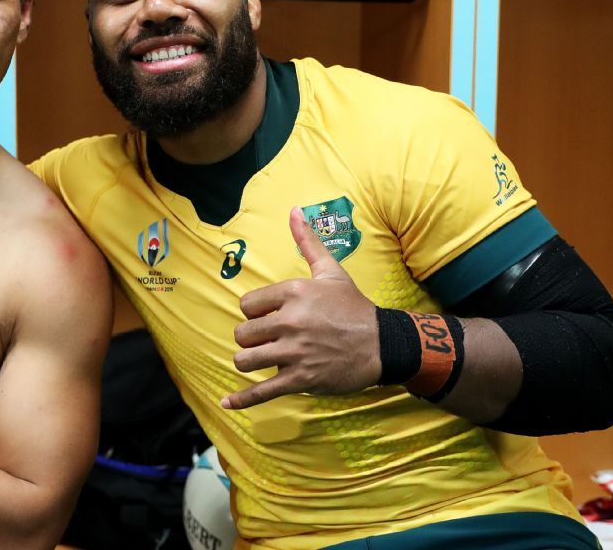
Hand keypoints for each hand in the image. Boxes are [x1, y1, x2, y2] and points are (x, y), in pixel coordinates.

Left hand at [222, 207, 382, 409]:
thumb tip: (293, 210)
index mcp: (293, 293)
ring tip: (260, 359)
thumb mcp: (331, 271)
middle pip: (243, 333)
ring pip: (246, 359)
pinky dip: (243, 399)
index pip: (247, 305)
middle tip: (267, 340)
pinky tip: (228, 402)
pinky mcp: (301, 379)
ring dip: (249, 361)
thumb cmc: (354, 306)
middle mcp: (291, 321)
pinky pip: (263, 391)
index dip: (254, 314)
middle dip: (251, 339)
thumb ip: (308, 241)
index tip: (269, 318)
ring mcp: (295, 352)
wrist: (384, 343)